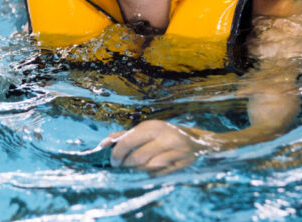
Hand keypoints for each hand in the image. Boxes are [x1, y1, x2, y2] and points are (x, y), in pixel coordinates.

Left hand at [99, 120, 217, 173]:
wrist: (198, 141)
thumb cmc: (165, 134)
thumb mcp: (147, 129)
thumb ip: (125, 135)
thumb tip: (103, 143)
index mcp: (154, 127)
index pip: (128, 141)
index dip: (117, 154)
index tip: (113, 161)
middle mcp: (165, 138)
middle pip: (137, 158)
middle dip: (126, 165)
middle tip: (121, 167)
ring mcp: (176, 152)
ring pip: (148, 168)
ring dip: (137, 170)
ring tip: (135, 167)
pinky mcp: (182, 165)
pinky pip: (159, 174)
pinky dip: (150, 174)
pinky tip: (149, 169)